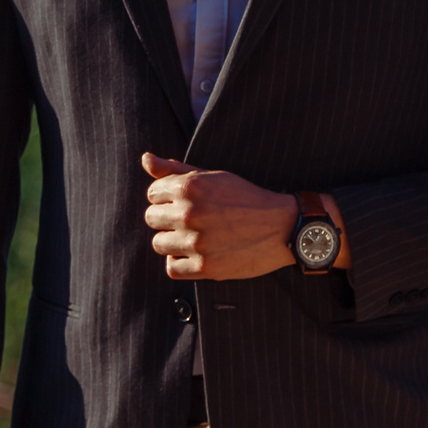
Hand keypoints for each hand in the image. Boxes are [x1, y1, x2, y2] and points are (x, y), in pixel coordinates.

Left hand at [142, 154, 338, 278]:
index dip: (168, 198)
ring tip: (195, 237)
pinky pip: (172, 268)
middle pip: (151, 219)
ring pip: (159, 244)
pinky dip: (180, 263)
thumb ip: (175, 169)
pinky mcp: (206, 266)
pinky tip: (196, 254)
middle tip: (192, 221)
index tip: (186, 203)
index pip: (152, 194)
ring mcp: (196, 241)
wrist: (283, 226)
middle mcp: (189, 213)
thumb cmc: (246, 198)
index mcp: (189, 187)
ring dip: (173, 242)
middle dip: (167, 219)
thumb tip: (145, 158)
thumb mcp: (213, 176)